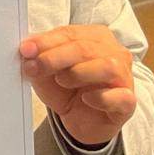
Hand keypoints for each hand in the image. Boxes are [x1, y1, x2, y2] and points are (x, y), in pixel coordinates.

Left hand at [19, 25, 135, 147]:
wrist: (80, 120)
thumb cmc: (66, 88)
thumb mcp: (46, 71)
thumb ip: (38, 58)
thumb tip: (27, 49)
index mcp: (94, 36)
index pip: (69, 33)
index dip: (45, 41)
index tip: (25, 50)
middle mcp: (114, 52)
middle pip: (85, 48)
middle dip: (55, 57)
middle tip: (35, 67)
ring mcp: (124, 77)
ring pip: (107, 66)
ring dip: (79, 72)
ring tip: (61, 81)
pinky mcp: (128, 102)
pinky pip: (120, 96)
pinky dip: (101, 97)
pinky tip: (86, 98)